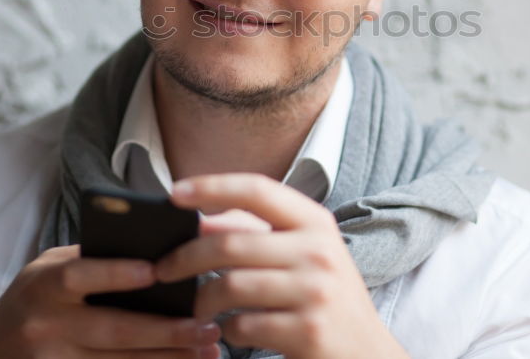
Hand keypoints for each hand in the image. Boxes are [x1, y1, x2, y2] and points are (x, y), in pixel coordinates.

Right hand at [0, 244, 221, 358]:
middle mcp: (45, 326)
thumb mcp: (44, 272)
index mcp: (42, 285)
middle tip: (208, 327)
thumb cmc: (27, 304)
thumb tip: (153, 254)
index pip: (78, 276)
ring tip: (207, 352)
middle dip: (165, 330)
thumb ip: (88, 261)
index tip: (155, 272)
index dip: (115, 274)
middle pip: (112, 330)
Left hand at [156, 174, 409, 358]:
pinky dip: (227, 330)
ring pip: (230, 286)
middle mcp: (319, 251)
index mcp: (316, 222)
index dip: (212, 186)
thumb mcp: (306, 253)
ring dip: (201, 301)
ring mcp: (315, 292)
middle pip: (231, 242)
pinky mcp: (306, 332)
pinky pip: (243, 326)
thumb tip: (199, 217)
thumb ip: (261, 232)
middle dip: (185, 257)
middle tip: (162, 269)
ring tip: (196, 308)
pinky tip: (231, 331)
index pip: (257, 189)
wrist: (367, 353)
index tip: (173, 193)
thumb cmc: (325, 297)